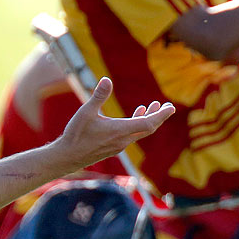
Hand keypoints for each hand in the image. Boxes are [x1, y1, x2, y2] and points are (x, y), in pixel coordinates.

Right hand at [55, 77, 173, 171]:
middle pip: (147, 129)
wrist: (67, 157)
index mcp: (119, 131)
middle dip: (158, 117)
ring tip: (150, 107)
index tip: (171, 107)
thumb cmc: (75, 135)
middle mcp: (122, 140)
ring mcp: (118, 146)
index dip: (161, 115)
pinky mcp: (113, 148)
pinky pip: (131, 136)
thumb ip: (98, 96)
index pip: (148, 123)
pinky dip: (136, 126)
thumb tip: (106, 80)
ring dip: (146, 120)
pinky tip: (132, 118)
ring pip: (139, 132)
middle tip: (167, 107)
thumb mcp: (85, 112)